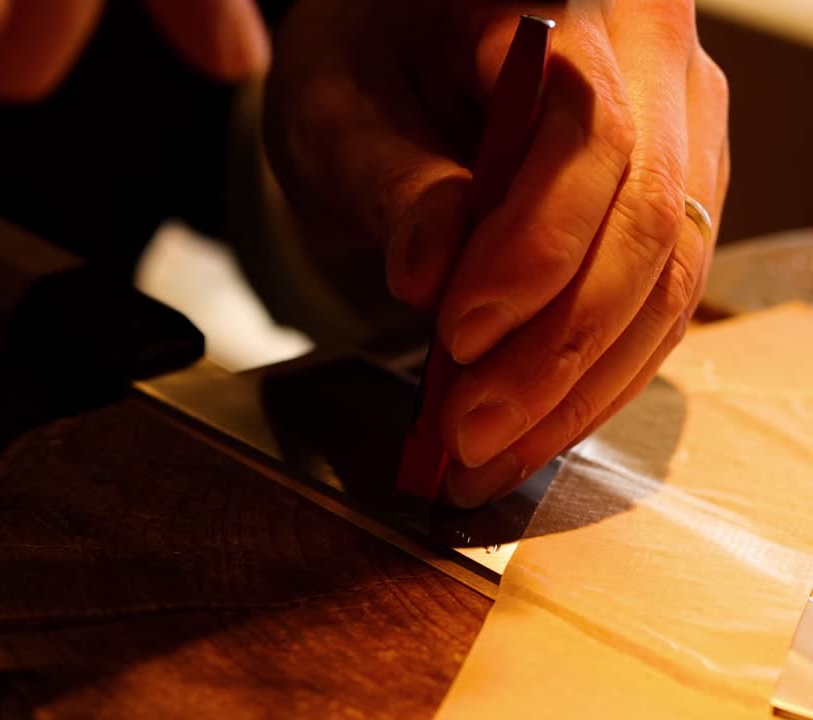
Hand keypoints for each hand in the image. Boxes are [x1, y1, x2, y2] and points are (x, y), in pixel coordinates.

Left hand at [264, 0, 728, 505]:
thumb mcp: (338, 114)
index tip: (459, 337)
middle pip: (647, 221)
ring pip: (667, 280)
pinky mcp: (673, 197)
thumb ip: (391, 186)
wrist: (391, 57)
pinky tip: (531, 431)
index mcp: (561, 9)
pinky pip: (659, 303)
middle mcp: (647, 62)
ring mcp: (678, 132)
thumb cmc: (361, 64)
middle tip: (468, 433)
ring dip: (578, 387)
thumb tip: (430, 274)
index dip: (537, 250)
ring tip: (489, 455)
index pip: (590, 136)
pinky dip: (594, 380)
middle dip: (556, 350)